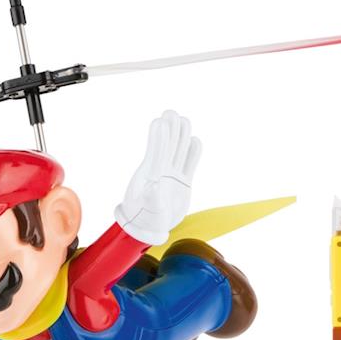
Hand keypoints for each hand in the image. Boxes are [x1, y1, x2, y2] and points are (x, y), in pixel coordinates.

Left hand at [115, 111, 201, 244]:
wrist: (151, 227)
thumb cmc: (145, 218)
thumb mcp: (147, 210)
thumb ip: (152, 198)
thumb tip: (154, 185)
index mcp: (151, 175)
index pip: (157, 153)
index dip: (159, 138)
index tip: (160, 121)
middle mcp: (163, 171)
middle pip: (169, 146)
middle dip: (170, 130)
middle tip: (170, 112)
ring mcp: (173, 175)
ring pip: (179, 151)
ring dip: (181, 136)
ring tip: (182, 119)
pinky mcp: (183, 182)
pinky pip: (189, 164)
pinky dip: (193, 153)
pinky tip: (194, 140)